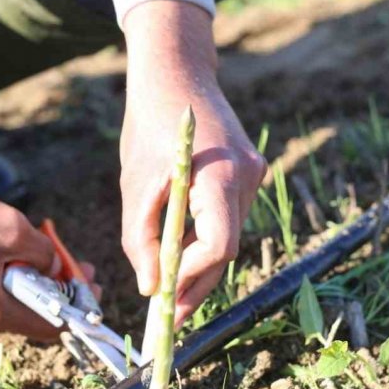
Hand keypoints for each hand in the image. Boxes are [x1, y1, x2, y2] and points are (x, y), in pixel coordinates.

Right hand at [0, 151, 70, 338]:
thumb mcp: (11, 227)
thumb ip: (42, 252)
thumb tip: (53, 265)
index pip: (49, 328)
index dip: (77, 310)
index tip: (92, 289)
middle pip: (29, 311)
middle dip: (56, 287)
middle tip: (73, 262)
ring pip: (8, 297)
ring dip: (30, 277)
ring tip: (42, 249)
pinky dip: (5, 273)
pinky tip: (8, 248)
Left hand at [121, 0, 265, 325]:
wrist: (176, 75)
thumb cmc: (150, 126)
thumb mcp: (135, 187)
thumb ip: (140, 241)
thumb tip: (151, 289)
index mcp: (221, 176)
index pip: (219, 245)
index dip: (191, 277)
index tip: (164, 297)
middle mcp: (247, 177)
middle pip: (226, 248)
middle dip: (195, 283)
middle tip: (167, 314)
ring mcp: (253, 174)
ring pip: (227, 236)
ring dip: (197, 262)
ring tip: (166, 287)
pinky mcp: (248, 173)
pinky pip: (227, 218)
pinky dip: (203, 238)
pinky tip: (178, 253)